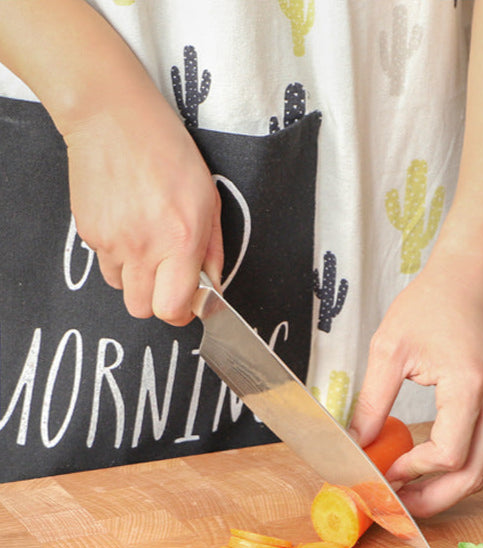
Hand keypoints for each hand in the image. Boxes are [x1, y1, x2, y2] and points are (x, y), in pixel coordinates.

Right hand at [64, 89, 222, 324]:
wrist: (112, 117)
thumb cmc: (167, 151)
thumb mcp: (209, 200)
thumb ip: (212, 251)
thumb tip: (211, 287)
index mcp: (179, 241)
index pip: (172, 308)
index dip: (180, 313)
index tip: (186, 304)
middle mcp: (143, 247)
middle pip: (142, 310)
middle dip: (156, 301)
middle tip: (166, 279)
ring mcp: (111, 242)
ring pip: (121, 288)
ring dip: (135, 277)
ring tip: (145, 241)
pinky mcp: (88, 233)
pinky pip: (104, 261)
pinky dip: (116, 253)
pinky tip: (126, 222)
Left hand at [350, 242, 482, 517]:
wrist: (478, 274)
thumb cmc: (435, 300)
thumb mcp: (390, 347)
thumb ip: (373, 401)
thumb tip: (357, 444)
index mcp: (470, 385)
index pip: (447, 455)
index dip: (413, 473)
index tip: (383, 473)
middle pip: (473, 476)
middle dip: (433, 500)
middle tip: (397, 507)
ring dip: (446, 489)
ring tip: (407, 493)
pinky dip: (457, 468)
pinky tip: (425, 467)